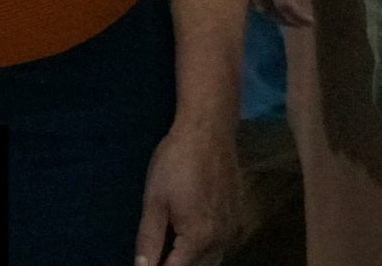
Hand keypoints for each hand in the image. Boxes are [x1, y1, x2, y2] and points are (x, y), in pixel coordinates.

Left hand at [133, 118, 239, 265]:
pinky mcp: (237, 216)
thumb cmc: (176, 163)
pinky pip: (220, 246)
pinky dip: (204, 251)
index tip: (144, 265)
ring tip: (168, 252)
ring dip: (191, 262)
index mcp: (198, 238)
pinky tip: (187, 240)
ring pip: (211, 261)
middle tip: (154, 258)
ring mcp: (232, 227)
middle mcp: (221, 238)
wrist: (209, 130)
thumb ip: (148, 242)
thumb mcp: (154, 202)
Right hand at [249, 0, 316, 27]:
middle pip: (268, 8)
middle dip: (284, 19)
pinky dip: (260, 3)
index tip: (309, 23)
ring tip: (287, 17)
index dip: (296, 15)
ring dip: (271, 14)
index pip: (284, 0)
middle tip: (299, 24)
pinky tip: (269, 4)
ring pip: (255, 4)